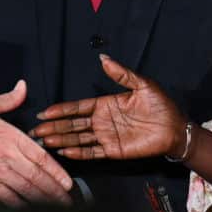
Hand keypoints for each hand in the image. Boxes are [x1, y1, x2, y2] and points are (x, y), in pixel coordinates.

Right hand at [0, 79, 73, 205]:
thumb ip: (9, 98)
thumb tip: (23, 86)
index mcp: (10, 136)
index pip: (40, 156)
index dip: (57, 171)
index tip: (68, 181)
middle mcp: (7, 155)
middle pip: (37, 176)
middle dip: (55, 190)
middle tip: (69, 201)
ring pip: (25, 189)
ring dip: (43, 200)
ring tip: (57, 209)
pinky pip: (7, 198)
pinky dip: (21, 205)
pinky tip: (31, 211)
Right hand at [30, 54, 186, 159]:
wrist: (175, 128)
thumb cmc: (160, 105)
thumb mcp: (142, 84)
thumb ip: (121, 73)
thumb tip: (103, 58)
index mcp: (105, 104)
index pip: (78, 108)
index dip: (61, 110)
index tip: (45, 112)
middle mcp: (102, 121)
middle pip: (73, 124)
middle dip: (54, 127)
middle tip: (36, 129)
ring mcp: (106, 137)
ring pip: (78, 138)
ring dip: (62, 140)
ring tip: (45, 141)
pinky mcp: (114, 151)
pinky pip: (93, 152)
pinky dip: (78, 153)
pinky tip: (64, 152)